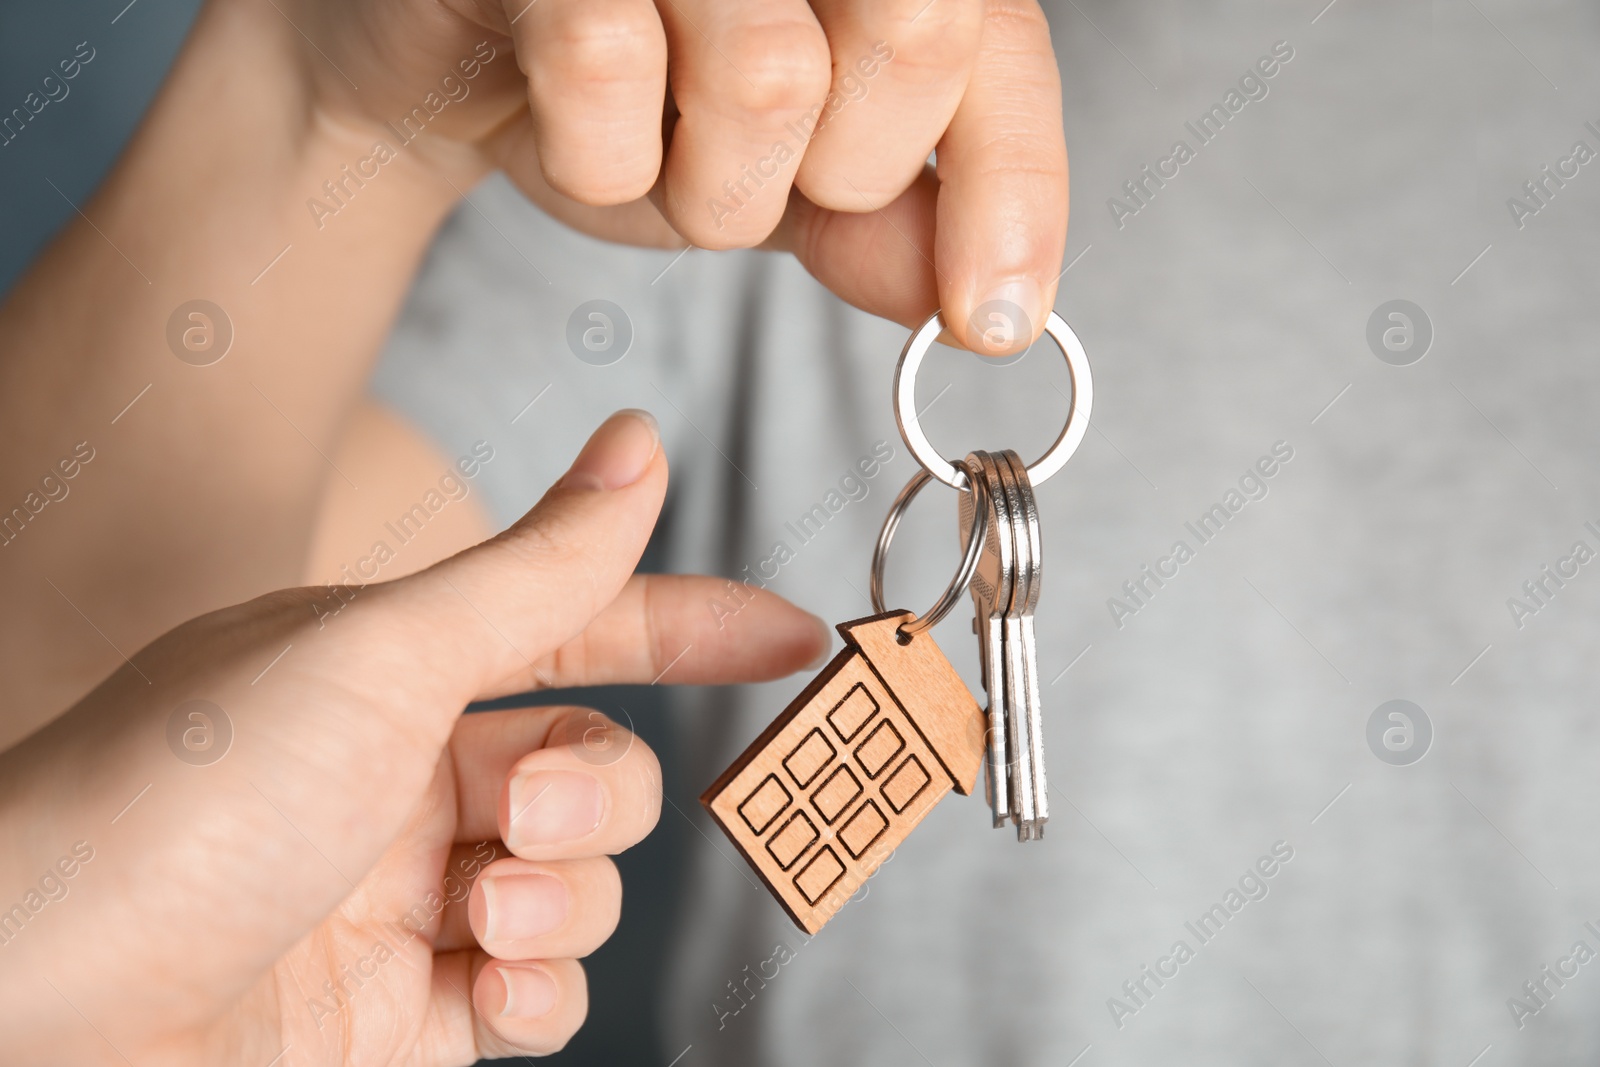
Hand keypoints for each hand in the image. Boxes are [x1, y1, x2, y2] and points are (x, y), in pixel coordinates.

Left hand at [0, 411, 827, 1064]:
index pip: (581, 632)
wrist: (41, 1001)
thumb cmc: (184, 798)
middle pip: (596, 772)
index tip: (794, 634)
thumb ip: (540, 572)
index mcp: (393, 674)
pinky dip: (540, 989)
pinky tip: (486, 981)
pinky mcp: (406, 1019)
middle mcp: (404, 783)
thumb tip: (641, 444)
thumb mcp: (384, 657)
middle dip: (591, 795)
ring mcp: (408, 904)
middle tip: (521, 816)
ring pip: (579, 888)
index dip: (692, 628)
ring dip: (561, 899)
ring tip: (481, 911)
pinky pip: (537, 995)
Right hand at [289, 0, 1066, 351]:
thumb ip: (887, 226)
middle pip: (911, 39)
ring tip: (656, 152)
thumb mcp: (786, 180)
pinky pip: (602, 65)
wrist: (457, 62)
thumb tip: (983, 306)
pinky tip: (573, 128)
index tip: (991, 323)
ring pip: (766, 74)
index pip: (998, 52)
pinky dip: (597, 157)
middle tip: (755, 177)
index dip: (1013, 195)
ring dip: (709, 186)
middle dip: (838, 174)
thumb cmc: (631, 94)